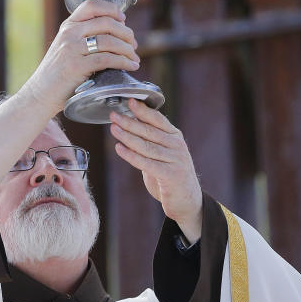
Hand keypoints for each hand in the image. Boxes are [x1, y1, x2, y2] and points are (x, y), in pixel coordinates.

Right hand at [24, 0, 139, 113]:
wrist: (40, 94)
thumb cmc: (57, 73)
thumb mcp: (65, 47)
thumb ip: (83, 37)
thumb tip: (115, 33)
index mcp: (67, 26)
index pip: (92, 5)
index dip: (112, 9)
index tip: (123, 20)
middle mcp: (69, 33)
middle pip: (107, 23)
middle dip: (126, 33)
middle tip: (134, 44)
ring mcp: (72, 49)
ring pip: (110, 41)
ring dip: (128, 50)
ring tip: (134, 58)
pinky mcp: (76, 66)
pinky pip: (107, 60)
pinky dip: (124, 62)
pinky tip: (130, 66)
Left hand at [109, 98, 202, 242]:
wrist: (187, 200)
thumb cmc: (170, 174)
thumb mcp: (162, 153)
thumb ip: (149, 140)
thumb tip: (130, 123)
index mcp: (175, 137)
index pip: (158, 119)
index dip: (143, 110)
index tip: (129, 101)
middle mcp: (177, 146)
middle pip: (149, 131)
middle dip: (129, 122)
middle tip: (114, 116)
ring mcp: (175, 160)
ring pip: (146, 146)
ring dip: (127, 136)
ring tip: (113, 129)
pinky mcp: (170, 175)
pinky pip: (146, 163)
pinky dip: (131, 155)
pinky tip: (119, 148)